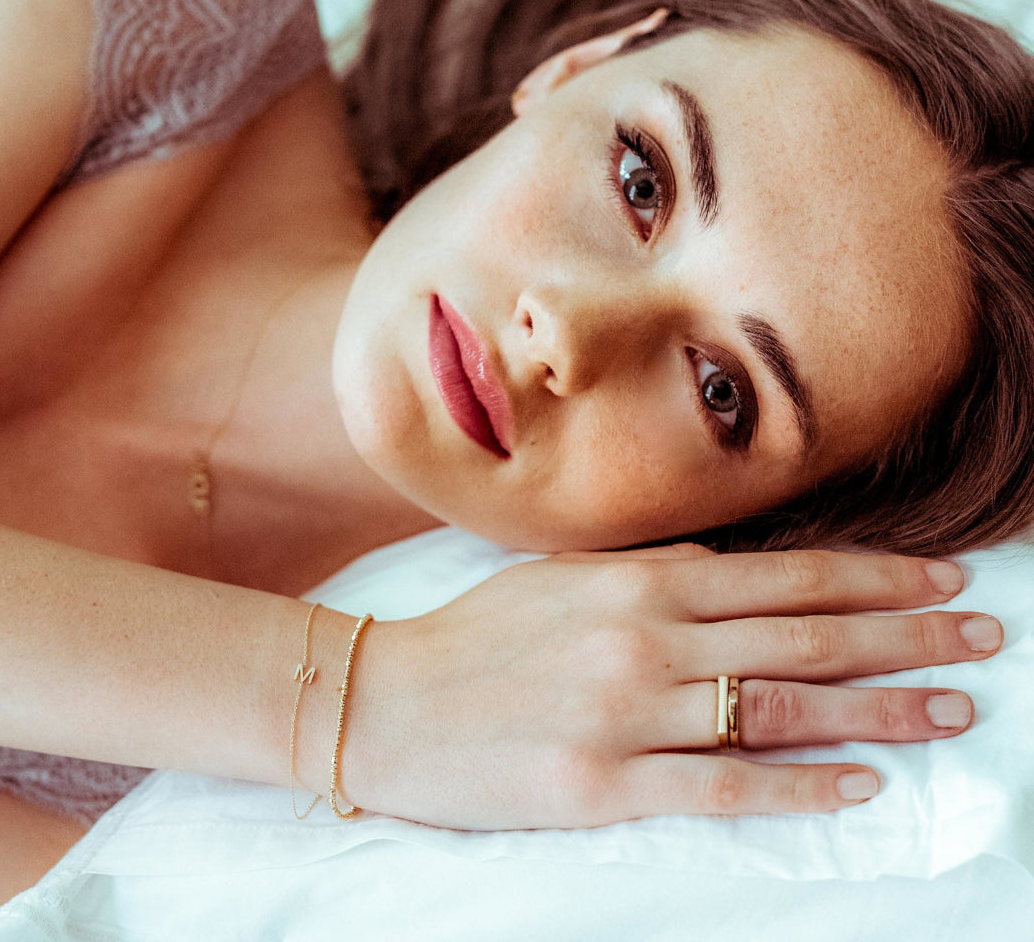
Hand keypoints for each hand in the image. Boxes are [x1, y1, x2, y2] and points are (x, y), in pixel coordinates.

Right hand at [341, 545, 999, 829]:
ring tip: (955, 710)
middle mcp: (647, 636)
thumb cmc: (479, 633)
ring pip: (781, 707)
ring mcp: (629, 711)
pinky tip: (862, 787)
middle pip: (804, 636)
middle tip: (988, 638)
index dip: (875, 578)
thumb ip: (657, 574)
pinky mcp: (605, 785)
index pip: (785, 574)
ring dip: (880, 709)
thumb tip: (741, 574)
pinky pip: (722, 787)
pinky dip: (799, 787)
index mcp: (639, 577)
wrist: (388, 698)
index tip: (944, 579)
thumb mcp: (567, 576)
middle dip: (907, 635)